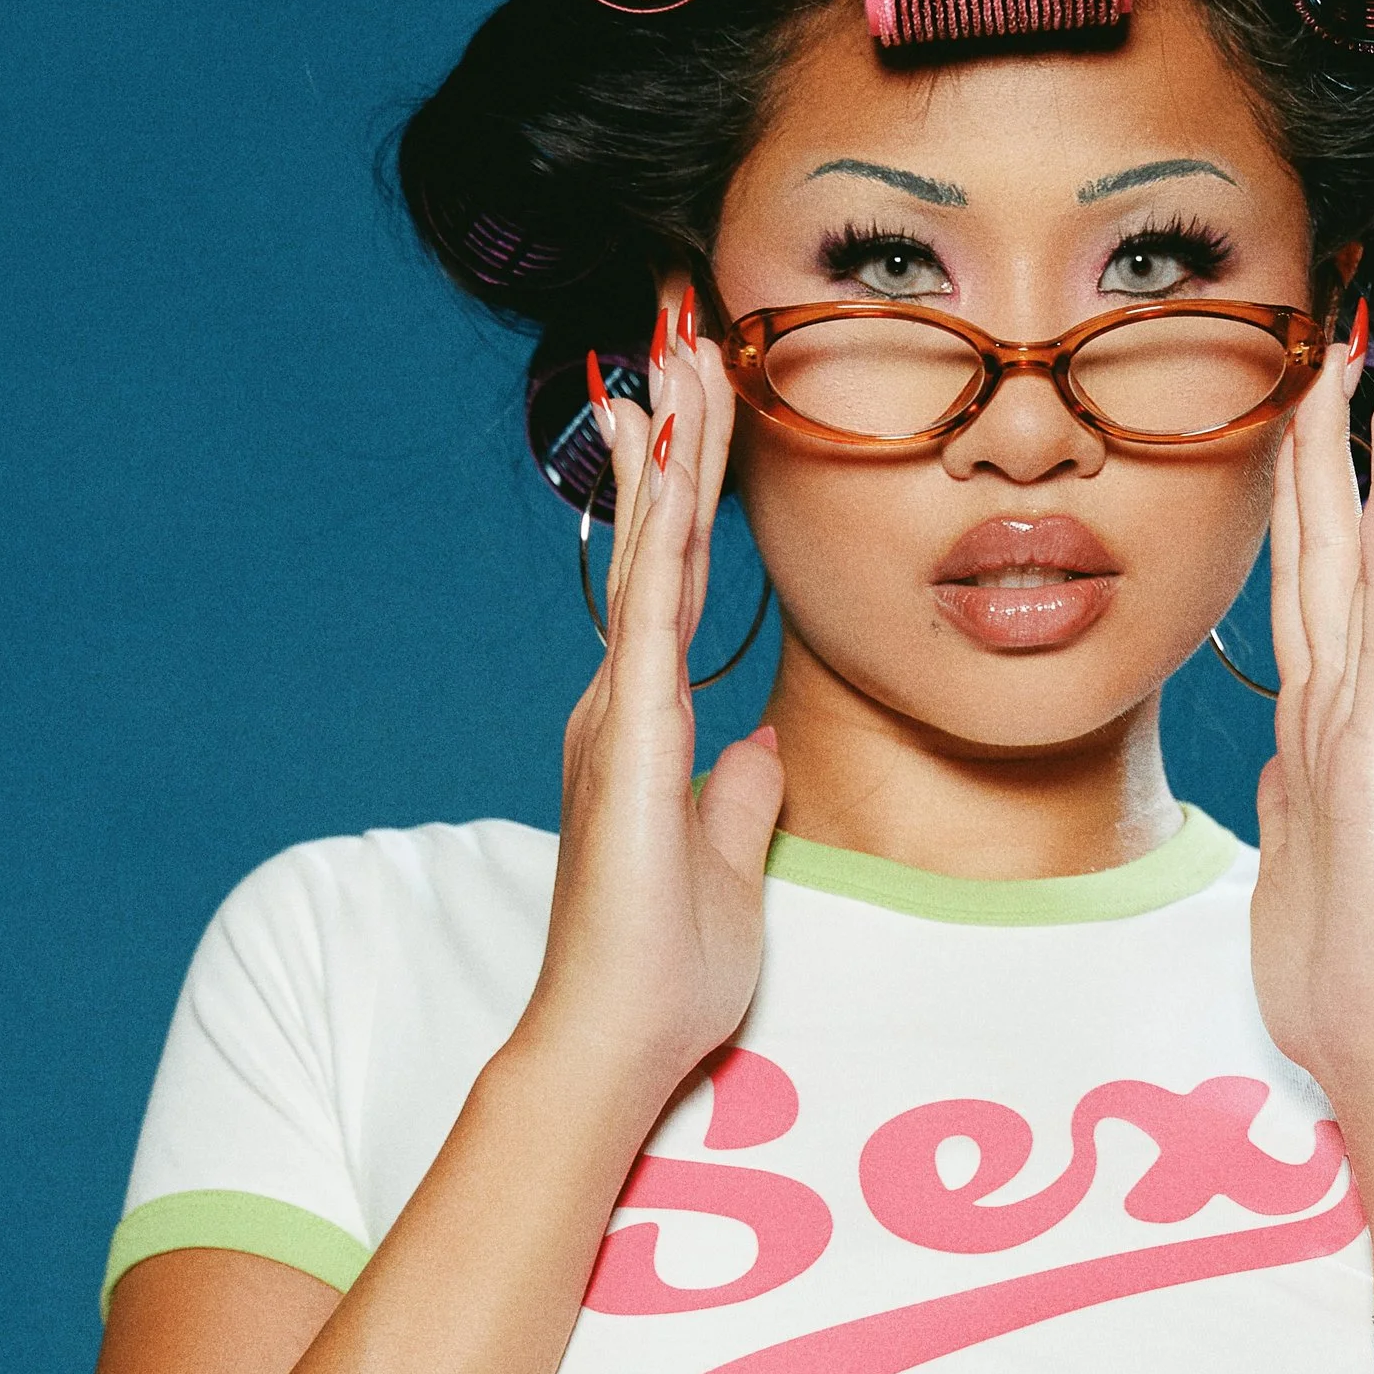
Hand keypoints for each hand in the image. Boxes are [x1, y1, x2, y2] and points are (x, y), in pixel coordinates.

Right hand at [525, 286, 784, 1097]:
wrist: (614, 1036)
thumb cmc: (663, 972)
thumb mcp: (728, 868)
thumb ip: (738, 800)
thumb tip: (759, 750)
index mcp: (649, 728)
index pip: (686, 583)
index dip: (700, 497)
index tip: (710, 414)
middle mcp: (625, 703)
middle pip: (666, 542)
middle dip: (682, 439)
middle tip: (690, 337)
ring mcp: (623, 712)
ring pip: (657, 551)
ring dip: (672, 450)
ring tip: (681, 354)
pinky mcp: (632, 733)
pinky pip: (655, 604)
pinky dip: (664, 524)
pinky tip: (668, 456)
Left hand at [1248, 329, 1373, 1130]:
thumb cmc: (1345, 981)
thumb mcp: (1296, 867)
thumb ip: (1294, 800)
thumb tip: (1280, 760)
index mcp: (1323, 734)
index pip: (1310, 585)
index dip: (1306, 493)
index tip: (1307, 399)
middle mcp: (1353, 716)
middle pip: (1336, 552)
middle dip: (1337, 441)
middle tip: (1350, 330)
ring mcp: (1372, 736)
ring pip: (1366, 576)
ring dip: (1371, 471)